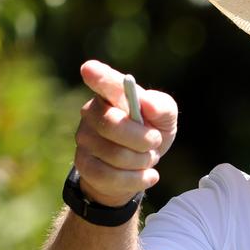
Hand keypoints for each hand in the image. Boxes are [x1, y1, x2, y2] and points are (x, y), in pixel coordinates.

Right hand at [74, 60, 177, 206]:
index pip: (104, 82)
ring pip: (116, 155)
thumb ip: (162, 107)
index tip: (90, 70)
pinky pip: (111, 176)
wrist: (138, 167)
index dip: (98, 77)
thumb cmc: (151, 132)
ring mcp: (84, 139)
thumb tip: (147, 104)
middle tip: (155, 142)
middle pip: (113, 126)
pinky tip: (149, 176)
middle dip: (144, 140)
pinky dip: (137, 179)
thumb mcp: (165, 119)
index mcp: (112, 94)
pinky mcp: (83, 165)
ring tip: (148, 158)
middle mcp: (92, 112)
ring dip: (142, 161)